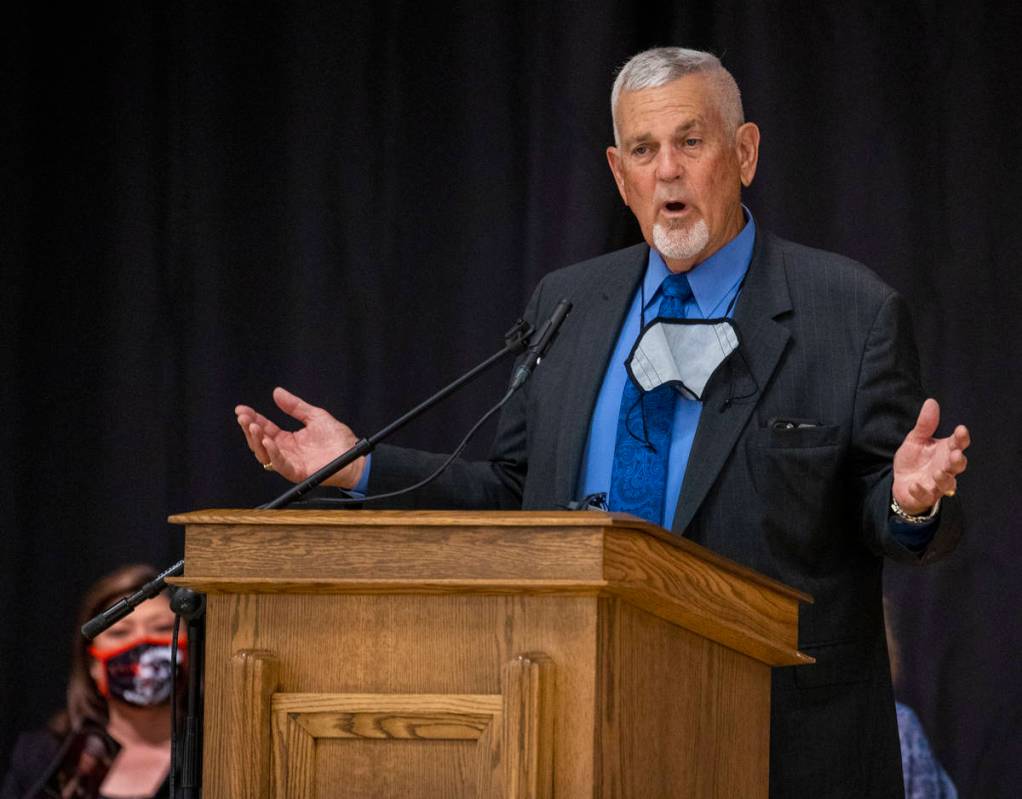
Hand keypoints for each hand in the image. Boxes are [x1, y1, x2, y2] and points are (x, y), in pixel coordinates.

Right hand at [235, 387, 364, 488]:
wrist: (355, 455)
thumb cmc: (338, 439)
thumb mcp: (314, 416)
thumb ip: (295, 406)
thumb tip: (277, 392)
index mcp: (288, 440)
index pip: (265, 428)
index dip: (253, 418)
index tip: (241, 408)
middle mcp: (286, 451)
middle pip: (260, 441)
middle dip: (249, 428)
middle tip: (242, 415)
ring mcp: (290, 462)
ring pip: (264, 453)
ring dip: (255, 439)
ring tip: (252, 425)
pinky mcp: (297, 472)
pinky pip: (279, 464)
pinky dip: (271, 453)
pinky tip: (267, 440)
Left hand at [892, 398, 969, 514]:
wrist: (901, 483)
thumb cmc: (914, 460)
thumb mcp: (916, 439)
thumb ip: (925, 424)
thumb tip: (931, 402)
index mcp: (945, 451)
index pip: (958, 444)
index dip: (961, 438)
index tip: (961, 429)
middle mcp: (945, 468)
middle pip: (958, 465)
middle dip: (958, 460)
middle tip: (955, 454)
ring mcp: (936, 483)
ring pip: (947, 483)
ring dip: (944, 478)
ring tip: (939, 472)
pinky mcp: (925, 495)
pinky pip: (926, 495)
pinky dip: (922, 491)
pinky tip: (915, 485)